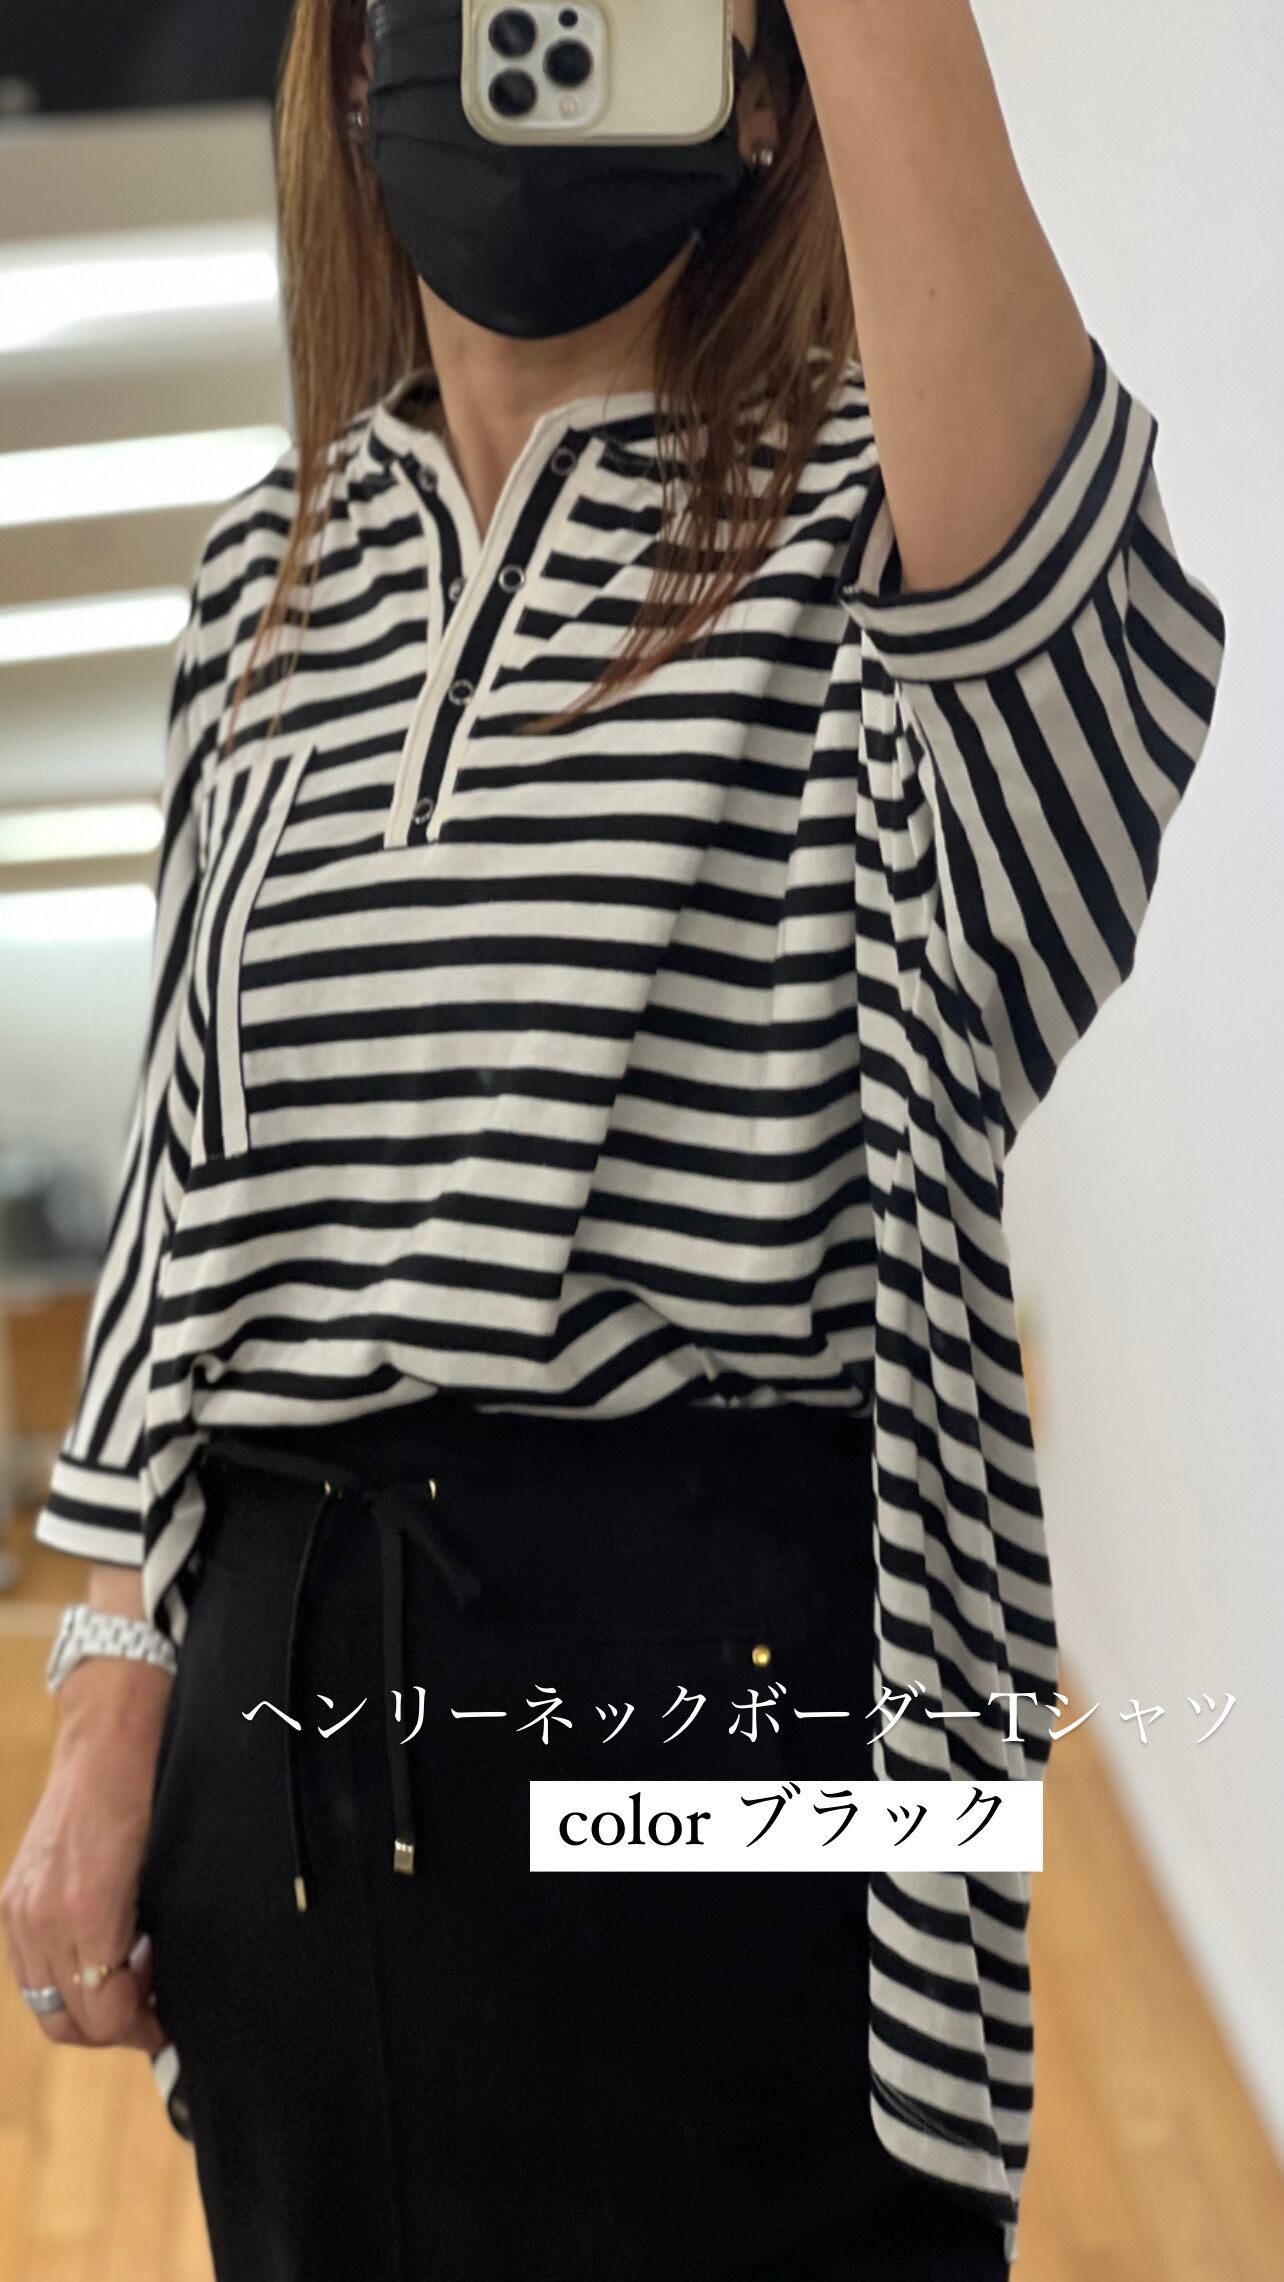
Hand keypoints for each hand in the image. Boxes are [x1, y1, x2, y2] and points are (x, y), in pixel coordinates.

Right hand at [1, 1657, 172, 2056]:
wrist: (109, 1734)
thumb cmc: (153, 1790)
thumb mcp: (169, 1865)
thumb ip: (158, 1931)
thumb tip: (163, 1986)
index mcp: (88, 1909)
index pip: (105, 2011)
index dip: (141, 2027)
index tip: (169, 2019)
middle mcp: (43, 1916)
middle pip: (69, 2021)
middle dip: (115, 2027)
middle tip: (154, 2006)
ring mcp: (20, 1908)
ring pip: (45, 2002)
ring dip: (88, 2006)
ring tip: (133, 1975)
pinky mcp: (12, 1898)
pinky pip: (31, 1969)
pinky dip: (64, 1978)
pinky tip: (103, 1949)